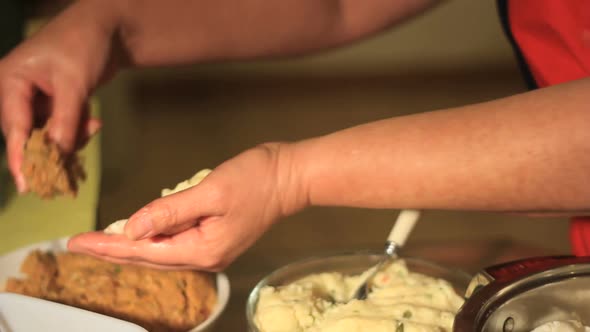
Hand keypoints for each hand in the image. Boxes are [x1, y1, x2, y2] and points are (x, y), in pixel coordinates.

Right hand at [0, 1, 121, 191]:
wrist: (110, 31)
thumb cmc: (84, 45)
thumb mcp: (74, 83)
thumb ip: (65, 120)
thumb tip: (58, 154)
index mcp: (9, 80)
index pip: (13, 126)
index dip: (21, 157)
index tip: (26, 185)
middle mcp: (16, 91)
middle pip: (29, 134)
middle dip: (54, 145)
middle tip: (75, 157)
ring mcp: (35, 97)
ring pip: (47, 134)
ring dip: (70, 136)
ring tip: (92, 125)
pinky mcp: (53, 102)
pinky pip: (60, 127)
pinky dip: (76, 130)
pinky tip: (93, 122)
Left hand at [68, 143, 305, 270]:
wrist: (290, 176)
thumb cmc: (255, 179)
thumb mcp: (210, 190)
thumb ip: (169, 211)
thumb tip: (133, 230)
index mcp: (203, 249)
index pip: (144, 251)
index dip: (108, 246)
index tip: (76, 243)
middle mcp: (205, 257)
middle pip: (148, 257)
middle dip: (113, 248)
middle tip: (79, 243)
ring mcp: (211, 250)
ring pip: (160, 252)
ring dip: (130, 245)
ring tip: (100, 239)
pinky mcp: (215, 238)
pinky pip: (174, 242)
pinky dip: (152, 237)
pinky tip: (137, 230)